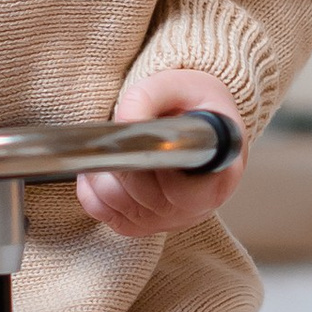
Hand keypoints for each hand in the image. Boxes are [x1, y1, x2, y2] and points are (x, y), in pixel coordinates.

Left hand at [75, 66, 245, 237]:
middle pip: (143, 194)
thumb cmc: (199, 108)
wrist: (202, 127)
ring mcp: (170, 220)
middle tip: (113, 137)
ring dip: (101, 175)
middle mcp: (197, 206)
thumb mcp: (181, 86)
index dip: (153, 164)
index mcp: (219, 175)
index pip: (183, 189)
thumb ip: (149, 96)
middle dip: (120, 161)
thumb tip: (123, 121)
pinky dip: (92, 192)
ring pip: (119, 205)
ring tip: (106, 149)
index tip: (139, 144)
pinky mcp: (145, 226)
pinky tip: (101, 169)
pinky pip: (106, 215)